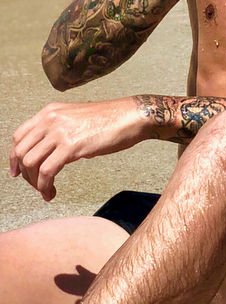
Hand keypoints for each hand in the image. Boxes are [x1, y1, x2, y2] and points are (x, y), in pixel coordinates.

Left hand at [9, 98, 147, 200]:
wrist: (132, 117)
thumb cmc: (113, 119)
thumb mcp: (78, 118)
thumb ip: (61, 130)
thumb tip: (55, 152)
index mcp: (50, 111)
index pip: (19, 136)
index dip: (15, 157)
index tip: (18, 171)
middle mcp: (50, 120)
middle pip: (20, 151)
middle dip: (25, 173)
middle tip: (35, 184)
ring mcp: (59, 132)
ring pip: (30, 162)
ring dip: (34, 182)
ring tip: (45, 190)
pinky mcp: (71, 146)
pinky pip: (47, 171)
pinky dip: (45, 186)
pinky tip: (52, 192)